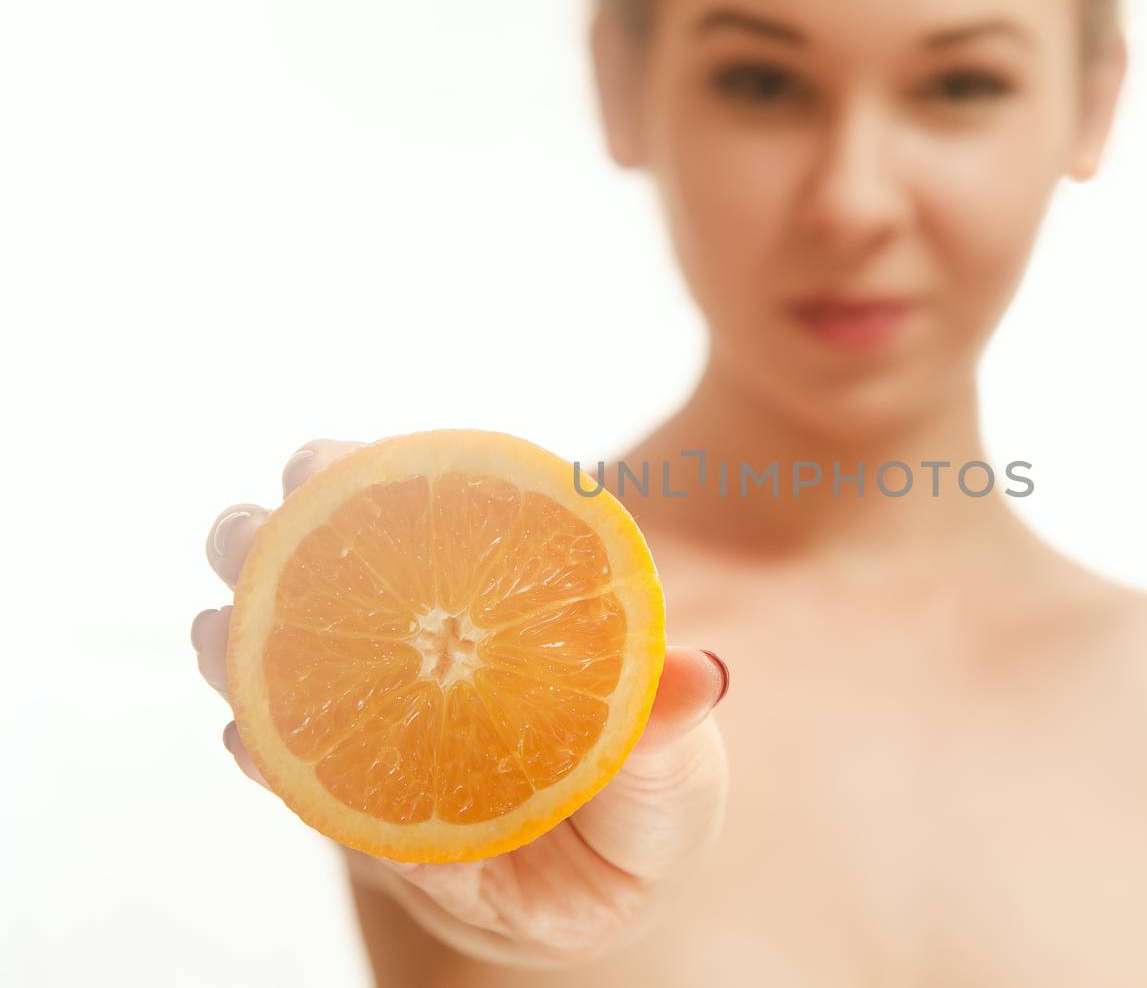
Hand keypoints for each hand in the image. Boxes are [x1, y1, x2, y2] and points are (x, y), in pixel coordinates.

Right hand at [190, 439, 730, 968]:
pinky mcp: (358, 807)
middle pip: (317, 571)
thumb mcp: (676, 766)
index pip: (412, 515)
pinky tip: (250, 742)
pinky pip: (299, 775)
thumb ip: (670, 725)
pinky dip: (265, 755)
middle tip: (252, 535)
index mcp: (491, 605)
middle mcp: (420, 648)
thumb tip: (704, 673)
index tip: (318, 461)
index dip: (354, 475)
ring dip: (239, 642)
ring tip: (227, 637)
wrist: (608, 900)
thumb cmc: (649, 805)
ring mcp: (381, 722)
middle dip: (265, 541)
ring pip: (281, 666)